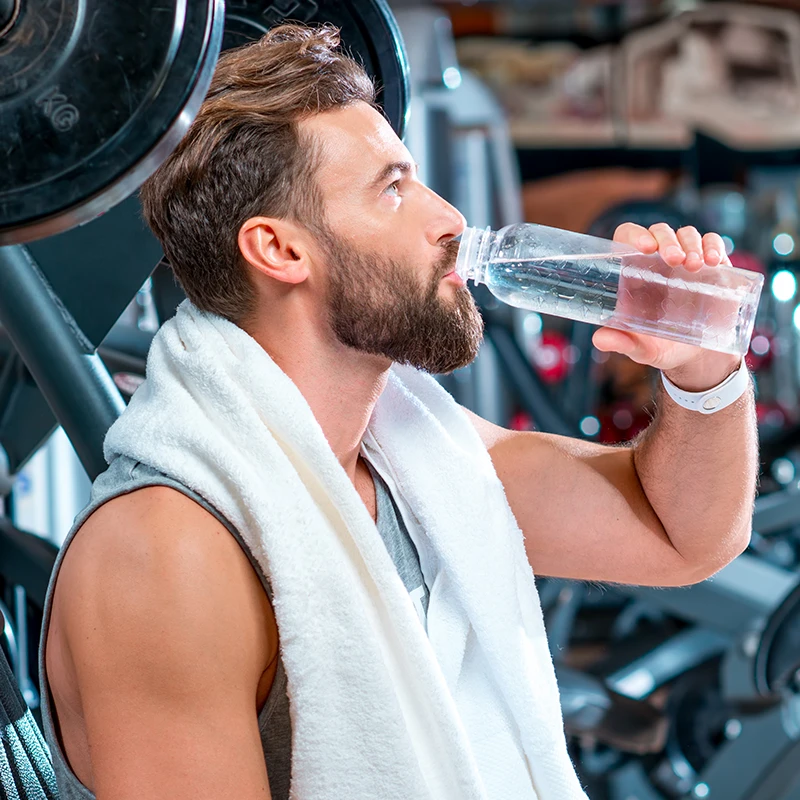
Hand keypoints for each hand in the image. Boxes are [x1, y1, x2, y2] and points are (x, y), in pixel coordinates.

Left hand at [592, 222, 741, 391]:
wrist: (695, 357)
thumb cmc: (660, 348)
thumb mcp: (640, 349)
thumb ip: (621, 342)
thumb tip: (599, 339)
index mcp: (634, 275)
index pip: (627, 238)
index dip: (634, 235)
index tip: (646, 247)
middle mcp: (658, 263)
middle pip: (659, 232)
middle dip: (667, 240)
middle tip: (675, 260)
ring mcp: (685, 262)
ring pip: (686, 235)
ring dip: (691, 243)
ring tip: (695, 266)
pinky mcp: (710, 267)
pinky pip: (712, 243)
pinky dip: (714, 246)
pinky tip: (715, 261)